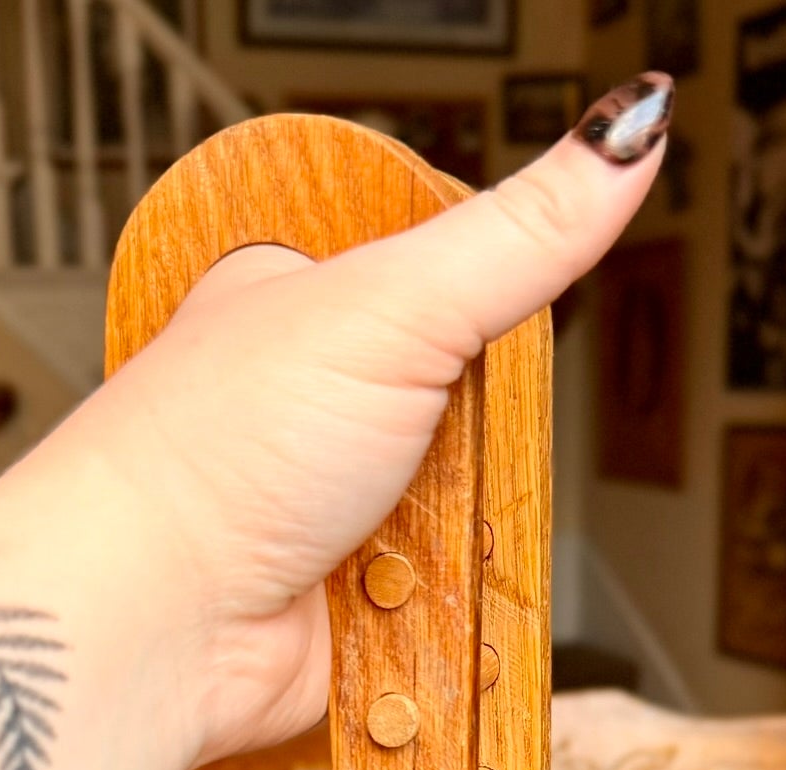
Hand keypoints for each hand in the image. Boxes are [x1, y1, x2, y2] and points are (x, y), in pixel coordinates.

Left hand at [2, 78, 671, 769]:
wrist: (157, 624)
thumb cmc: (209, 454)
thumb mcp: (391, 307)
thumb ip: (519, 233)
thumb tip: (627, 128)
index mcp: (310, 302)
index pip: (458, 277)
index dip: (492, 309)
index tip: (487, 327)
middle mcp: (321, 406)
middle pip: (481, 408)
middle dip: (482, 439)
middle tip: (434, 438)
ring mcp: (339, 507)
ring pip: (476, 510)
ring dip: (466, 529)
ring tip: (407, 523)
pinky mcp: (357, 600)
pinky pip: (453, 598)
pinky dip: (449, 601)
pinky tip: (403, 585)